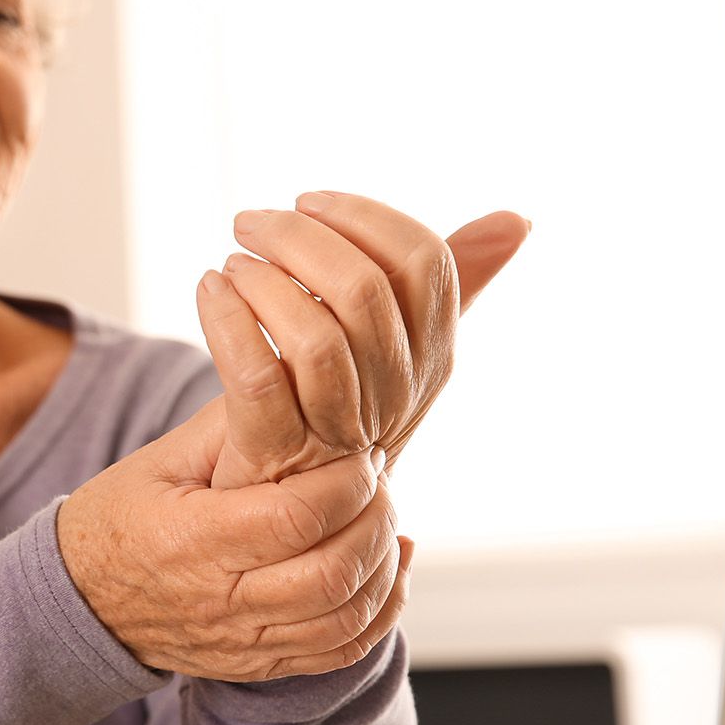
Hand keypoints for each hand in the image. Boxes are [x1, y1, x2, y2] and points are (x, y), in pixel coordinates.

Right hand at [57, 400, 411, 681]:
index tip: (362, 455)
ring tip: (382, 521)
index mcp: (190, 540)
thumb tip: (299, 378)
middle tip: (378, 484)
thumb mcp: (162, 459)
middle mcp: (218, 601)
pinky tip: (386, 570)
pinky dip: (379, 613)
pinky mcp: (256, 666)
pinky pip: (339, 653)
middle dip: (375, 520)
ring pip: (345, 618)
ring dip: (382, 565)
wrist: (79, 601)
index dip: (347, 484)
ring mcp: (240, 642)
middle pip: (332, 573)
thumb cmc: (120, 516)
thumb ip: (232, 425)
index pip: (296, 518)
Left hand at [196, 192, 526, 488]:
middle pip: (365, 291)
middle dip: (299, 236)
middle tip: (249, 222)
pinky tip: (209, 289)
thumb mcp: (390, 352)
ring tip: (231, 261)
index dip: (368, 218)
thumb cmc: (325, 420)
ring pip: (314, 336)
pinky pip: (255, 375)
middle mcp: (395, 399)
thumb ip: (442, 287)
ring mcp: (339, 434)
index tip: (310, 201)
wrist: (267, 524)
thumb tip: (515, 220)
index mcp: (430, 362)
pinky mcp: (276, 458)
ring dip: (261, 278)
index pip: (426, 264)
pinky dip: (225, 319)